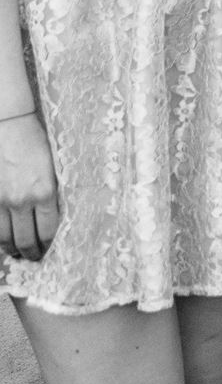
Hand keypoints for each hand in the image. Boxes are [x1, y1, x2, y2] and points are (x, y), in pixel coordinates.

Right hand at [0, 114, 59, 261]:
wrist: (7, 125)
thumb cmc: (35, 140)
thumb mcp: (53, 167)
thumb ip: (51, 192)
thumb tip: (53, 214)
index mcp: (45, 191)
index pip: (48, 231)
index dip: (49, 245)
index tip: (50, 250)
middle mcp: (22, 200)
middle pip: (26, 240)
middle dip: (31, 253)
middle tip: (34, 258)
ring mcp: (1, 200)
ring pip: (5, 238)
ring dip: (12, 249)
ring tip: (18, 253)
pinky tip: (4, 239)